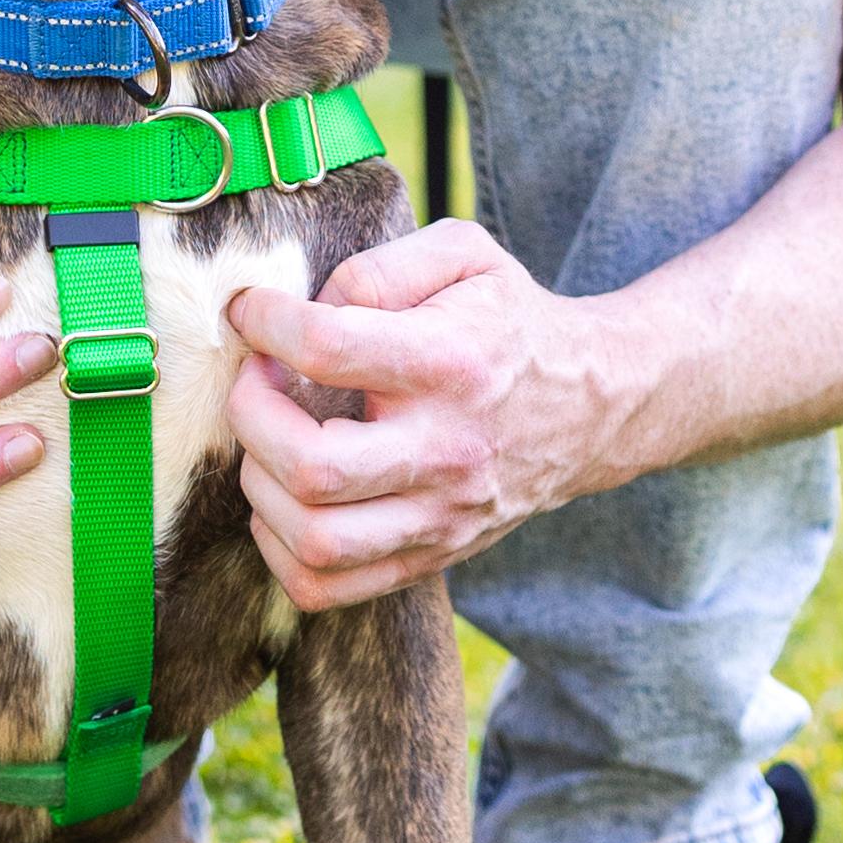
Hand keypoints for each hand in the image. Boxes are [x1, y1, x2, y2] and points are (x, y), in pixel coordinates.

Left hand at [224, 223, 607, 613]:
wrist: (593, 406)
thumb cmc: (510, 322)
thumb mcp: (466, 255)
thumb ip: (381, 267)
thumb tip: (307, 310)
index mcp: (448, 362)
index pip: (327, 348)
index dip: (265, 323)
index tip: (250, 310)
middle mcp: (445, 449)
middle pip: (311, 466)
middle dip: (250, 415)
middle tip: (256, 379)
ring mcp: (440, 516)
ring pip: (316, 540)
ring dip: (261, 486)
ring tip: (268, 440)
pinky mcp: (432, 556)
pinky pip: (327, 587)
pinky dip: (280, 548)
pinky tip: (284, 498)